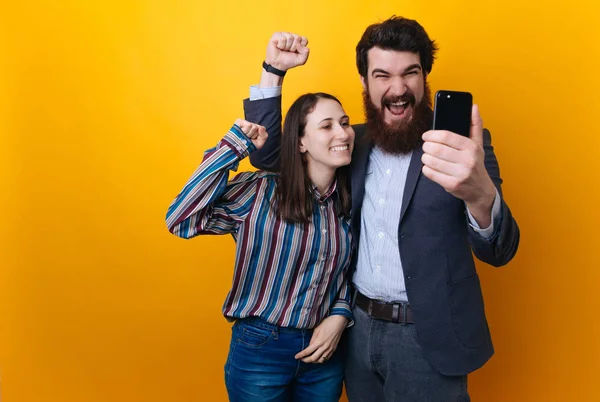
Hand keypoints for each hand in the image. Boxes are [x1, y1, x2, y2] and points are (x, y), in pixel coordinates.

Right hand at [234, 119, 267, 149]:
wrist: (237, 148)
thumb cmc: (247, 146)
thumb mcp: (259, 143)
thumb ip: (264, 135)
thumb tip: (261, 128)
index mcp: (256, 129)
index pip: (262, 128)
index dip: (259, 135)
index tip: (254, 139)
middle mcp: (251, 125)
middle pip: (258, 128)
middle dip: (253, 135)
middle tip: (248, 138)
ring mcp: (246, 123)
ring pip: (254, 126)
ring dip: (249, 134)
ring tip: (245, 136)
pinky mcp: (240, 121)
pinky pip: (249, 125)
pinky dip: (246, 131)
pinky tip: (242, 133)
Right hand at [265, 32, 309, 71]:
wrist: (278, 65)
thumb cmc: (289, 61)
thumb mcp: (301, 60)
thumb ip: (306, 52)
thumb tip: (299, 44)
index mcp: (298, 40)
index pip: (304, 39)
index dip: (301, 47)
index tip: (296, 52)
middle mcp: (292, 36)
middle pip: (298, 38)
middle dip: (293, 47)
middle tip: (289, 51)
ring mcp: (284, 34)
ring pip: (290, 37)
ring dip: (287, 47)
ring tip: (283, 49)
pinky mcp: (276, 35)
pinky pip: (282, 38)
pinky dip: (281, 45)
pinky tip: (279, 47)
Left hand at [294, 315, 347, 363]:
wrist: (339, 322)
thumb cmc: (327, 323)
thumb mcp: (317, 329)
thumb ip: (312, 339)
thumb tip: (309, 346)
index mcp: (319, 341)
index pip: (308, 351)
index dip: (301, 355)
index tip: (296, 357)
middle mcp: (324, 347)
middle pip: (313, 359)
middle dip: (306, 360)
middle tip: (302, 359)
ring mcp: (330, 349)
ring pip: (320, 360)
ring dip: (314, 361)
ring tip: (309, 359)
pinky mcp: (333, 349)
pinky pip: (326, 358)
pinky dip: (321, 360)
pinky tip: (318, 358)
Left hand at [421, 105, 495, 223]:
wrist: (480, 190)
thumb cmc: (476, 164)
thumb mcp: (478, 145)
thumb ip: (475, 125)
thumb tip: (474, 107)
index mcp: (471, 147)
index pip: (446, 136)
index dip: (432, 134)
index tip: (426, 135)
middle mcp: (467, 160)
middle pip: (437, 149)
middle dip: (427, 146)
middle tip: (426, 146)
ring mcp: (460, 174)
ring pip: (432, 161)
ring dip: (425, 158)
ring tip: (427, 156)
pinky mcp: (452, 185)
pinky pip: (431, 174)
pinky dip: (426, 169)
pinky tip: (430, 167)